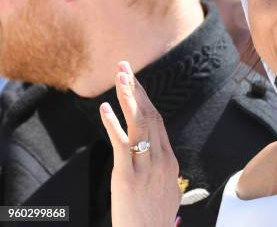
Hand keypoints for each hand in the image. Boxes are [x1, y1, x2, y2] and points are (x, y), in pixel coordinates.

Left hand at [99, 61, 180, 226]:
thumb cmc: (156, 221)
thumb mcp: (168, 194)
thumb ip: (166, 174)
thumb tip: (165, 165)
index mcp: (170, 161)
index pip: (158, 122)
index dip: (145, 99)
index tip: (135, 82)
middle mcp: (161, 159)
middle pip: (150, 115)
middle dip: (137, 89)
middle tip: (125, 67)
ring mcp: (146, 168)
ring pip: (140, 124)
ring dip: (128, 97)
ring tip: (119, 76)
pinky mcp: (128, 178)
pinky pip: (121, 145)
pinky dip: (113, 124)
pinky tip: (104, 109)